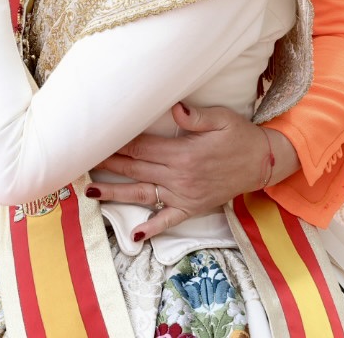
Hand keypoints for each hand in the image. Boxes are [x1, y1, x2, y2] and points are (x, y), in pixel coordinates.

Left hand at [87, 104, 274, 240]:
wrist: (262, 163)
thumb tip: (175, 109)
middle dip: (109, 163)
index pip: (142, 147)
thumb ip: (196, 116)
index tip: (97, 138)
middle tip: (82, 159)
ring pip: (143, 194)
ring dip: (116, 194)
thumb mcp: (222, 119)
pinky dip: (152, 228)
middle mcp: (179, 177)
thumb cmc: (239, 136)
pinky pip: (168, 220)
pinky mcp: (192, 208)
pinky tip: (135, 235)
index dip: (118, 142)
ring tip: (91, 192)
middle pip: (136, 168)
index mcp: (183, 153)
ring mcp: (184, 195)